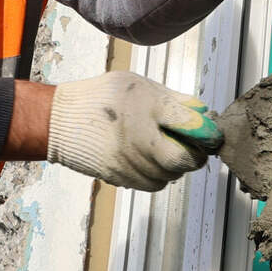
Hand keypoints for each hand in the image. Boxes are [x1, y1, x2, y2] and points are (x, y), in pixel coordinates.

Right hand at [47, 71, 222, 191]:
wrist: (60, 120)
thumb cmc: (101, 98)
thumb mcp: (139, 86)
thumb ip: (173, 100)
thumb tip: (202, 112)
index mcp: (149, 106)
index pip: (192, 124)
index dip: (208, 132)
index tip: (211, 134)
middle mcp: (141, 136)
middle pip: (185, 160)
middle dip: (195, 155)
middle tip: (192, 147)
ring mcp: (130, 160)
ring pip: (171, 175)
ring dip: (174, 166)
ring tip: (162, 148)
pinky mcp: (121, 177)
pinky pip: (153, 184)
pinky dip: (158, 175)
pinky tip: (148, 159)